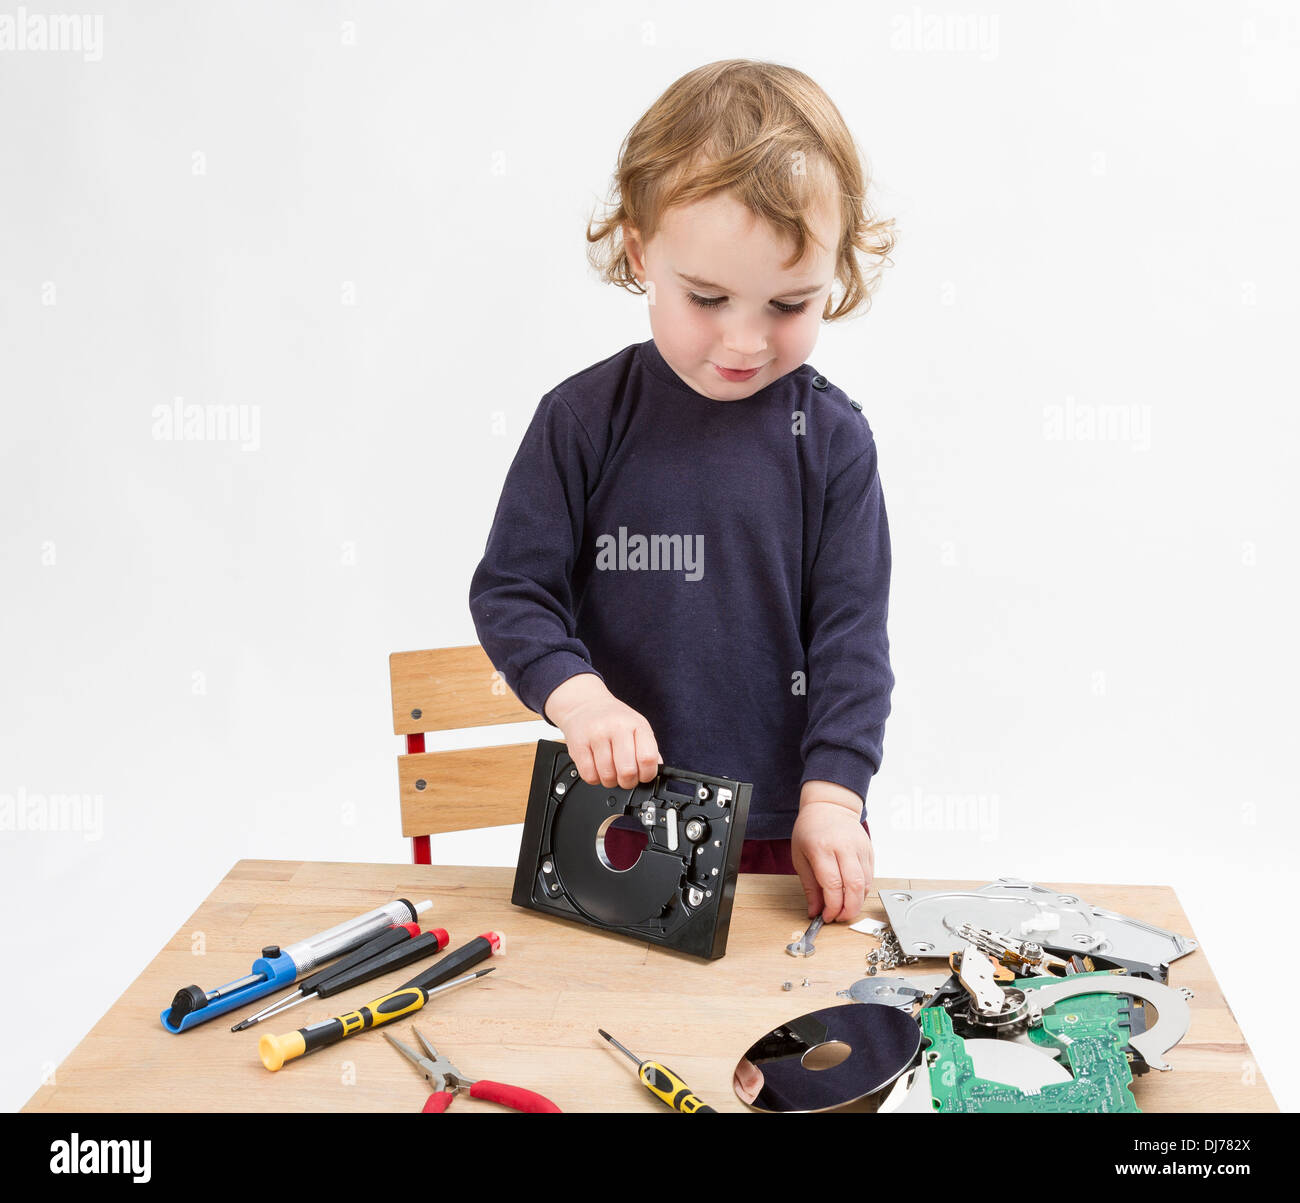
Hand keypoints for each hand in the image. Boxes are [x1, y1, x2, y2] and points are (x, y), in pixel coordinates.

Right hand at [543, 673, 660, 789]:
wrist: (585, 704)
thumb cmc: (614, 718)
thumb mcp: (638, 726)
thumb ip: (649, 749)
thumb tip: (657, 771)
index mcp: (636, 725)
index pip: (648, 758)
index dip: (647, 774)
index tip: (643, 776)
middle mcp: (617, 728)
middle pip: (628, 771)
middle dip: (628, 782)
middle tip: (626, 778)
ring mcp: (596, 736)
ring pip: (607, 776)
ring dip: (610, 781)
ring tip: (610, 771)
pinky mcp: (578, 745)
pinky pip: (589, 775)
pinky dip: (595, 779)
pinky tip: (597, 768)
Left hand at [791, 782, 873, 922]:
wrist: (829, 807)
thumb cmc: (810, 830)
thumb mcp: (800, 857)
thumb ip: (810, 886)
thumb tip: (815, 912)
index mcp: (821, 848)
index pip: (832, 884)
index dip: (832, 906)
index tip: (827, 917)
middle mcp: (843, 847)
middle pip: (854, 886)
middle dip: (849, 909)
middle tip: (840, 918)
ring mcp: (859, 848)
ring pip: (866, 883)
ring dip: (857, 902)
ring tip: (845, 909)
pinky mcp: (869, 850)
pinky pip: (870, 877)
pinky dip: (863, 891)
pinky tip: (852, 896)